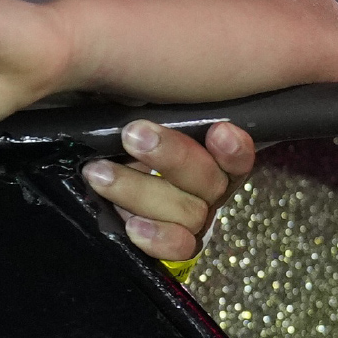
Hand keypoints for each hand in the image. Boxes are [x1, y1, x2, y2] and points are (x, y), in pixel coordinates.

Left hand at [82, 120, 255, 262]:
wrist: (102, 182)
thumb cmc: (125, 139)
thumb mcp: (138, 116)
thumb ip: (148, 106)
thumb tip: (134, 88)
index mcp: (212, 153)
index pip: (237, 152)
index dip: (234, 147)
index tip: (219, 130)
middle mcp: (211, 187)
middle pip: (209, 179)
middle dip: (172, 156)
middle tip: (133, 135)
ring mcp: (194, 218)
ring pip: (189, 213)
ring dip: (140, 192)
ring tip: (99, 173)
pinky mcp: (174, 244)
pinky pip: (179, 249)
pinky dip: (158, 238)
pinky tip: (131, 226)